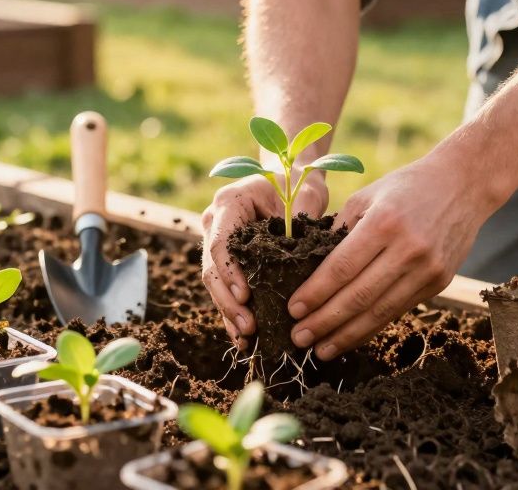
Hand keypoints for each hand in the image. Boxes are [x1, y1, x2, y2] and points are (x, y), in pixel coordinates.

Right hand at [201, 174, 328, 348]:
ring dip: (229, 312)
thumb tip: (302, 252)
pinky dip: (233, 311)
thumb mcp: (304, 194)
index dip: (230, 272)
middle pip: (213, 268)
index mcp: (229, 203)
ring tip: (245, 340)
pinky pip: (225, 287)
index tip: (246, 297)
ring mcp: (218, 241)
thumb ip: (301, 217)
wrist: (290, 178)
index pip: (221, 242)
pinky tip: (243, 336)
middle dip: (228, 302)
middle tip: (248, 328)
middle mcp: (215, 222)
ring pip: (215, 283)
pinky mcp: (227, 259)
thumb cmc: (298, 184)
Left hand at [287, 152, 496, 359]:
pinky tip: (350, 337)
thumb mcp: (367, 196)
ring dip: (346, 335)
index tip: (293, 310)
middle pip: (358, 296)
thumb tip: (309, 271)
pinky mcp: (439, 283)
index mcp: (384, 222)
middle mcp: (408, 249)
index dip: (315, 293)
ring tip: (320, 350)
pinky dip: (371, 327)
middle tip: (298, 338)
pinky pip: (398, 311)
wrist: (463, 186)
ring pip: (379, 312)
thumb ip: (339, 231)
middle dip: (324, 322)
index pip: (342, 267)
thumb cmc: (406, 187)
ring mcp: (427, 270)